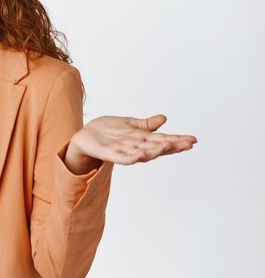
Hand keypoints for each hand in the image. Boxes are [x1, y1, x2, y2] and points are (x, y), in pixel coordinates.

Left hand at [67, 114, 196, 166]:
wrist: (85, 137)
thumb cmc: (108, 132)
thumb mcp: (130, 125)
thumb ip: (146, 125)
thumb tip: (164, 118)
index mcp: (141, 140)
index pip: (163, 139)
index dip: (177, 140)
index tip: (193, 139)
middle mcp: (135, 147)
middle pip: (157, 147)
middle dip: (173, 145)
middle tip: (189, 144)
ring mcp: (124, 151)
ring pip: (144, 153)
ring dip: (156, 150)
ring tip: (170, 144)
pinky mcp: (111, 154)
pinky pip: (124, 158)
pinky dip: (134, 157)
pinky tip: (142, 154)